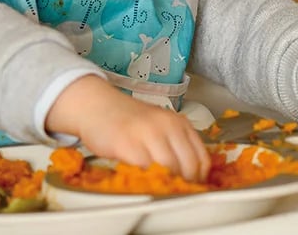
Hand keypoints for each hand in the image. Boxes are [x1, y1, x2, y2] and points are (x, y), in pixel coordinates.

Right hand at [45, 75, 210, 180]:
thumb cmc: (126, 119)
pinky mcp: (128, 145)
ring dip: (167, 184)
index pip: (202, 158)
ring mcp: (148, 134)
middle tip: (175, 192)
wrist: (96, 105)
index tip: (193, 188)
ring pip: (170, 170)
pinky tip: (143, 183)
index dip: (200, 179)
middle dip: (185, 185)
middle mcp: (167, 126)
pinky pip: (146, 170)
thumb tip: (190, 174)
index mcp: (179, 122)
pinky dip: (147, 181)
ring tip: (160, 189)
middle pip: (189, 166)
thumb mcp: (158, 125)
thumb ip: (175, 144)